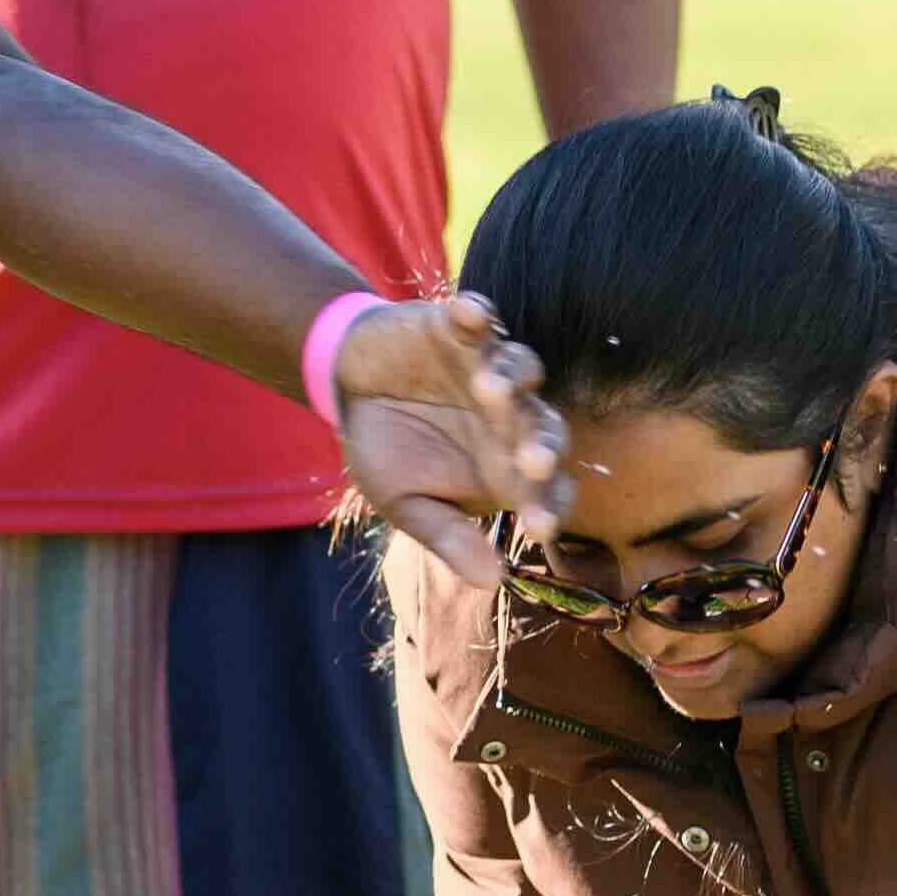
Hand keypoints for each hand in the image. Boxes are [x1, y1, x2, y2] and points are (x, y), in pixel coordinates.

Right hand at [332, 287, 566, 587]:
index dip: (547, 506)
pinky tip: (468, 313)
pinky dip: (475, 314)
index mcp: (507, 468)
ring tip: (486, 387)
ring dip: (509, 379)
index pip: (546, 491)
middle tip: (532, 460)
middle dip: (540, 443)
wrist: (350, 388)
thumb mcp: (406, 503)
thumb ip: (447, 535)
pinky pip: (479, 319)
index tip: (537, 528)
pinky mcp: (463, 328)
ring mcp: (491, 368)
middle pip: (545, 429)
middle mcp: (513, 419)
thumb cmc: (388, 451)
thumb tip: (490, 582)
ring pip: (521, 370)